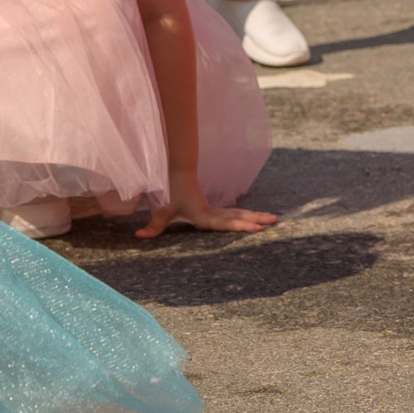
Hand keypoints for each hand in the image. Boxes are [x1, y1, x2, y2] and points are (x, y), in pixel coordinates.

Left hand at [138, 175, 277, 239]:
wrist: (177, 174)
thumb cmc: (170, 193)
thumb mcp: (162, 211)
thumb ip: (154, 226)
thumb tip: (139, 237)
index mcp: (203, 215)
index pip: (225, 223)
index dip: (242, 226)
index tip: (257, 228)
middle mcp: (212, 212)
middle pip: (238, 216)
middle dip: (256, 219)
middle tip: (274, 220)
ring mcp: (215, 210)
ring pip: (239, 213)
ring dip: (255, 216)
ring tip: (273, 218)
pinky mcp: (213, 209)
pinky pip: (234, 213)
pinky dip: (246, 215)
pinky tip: (255, 217)